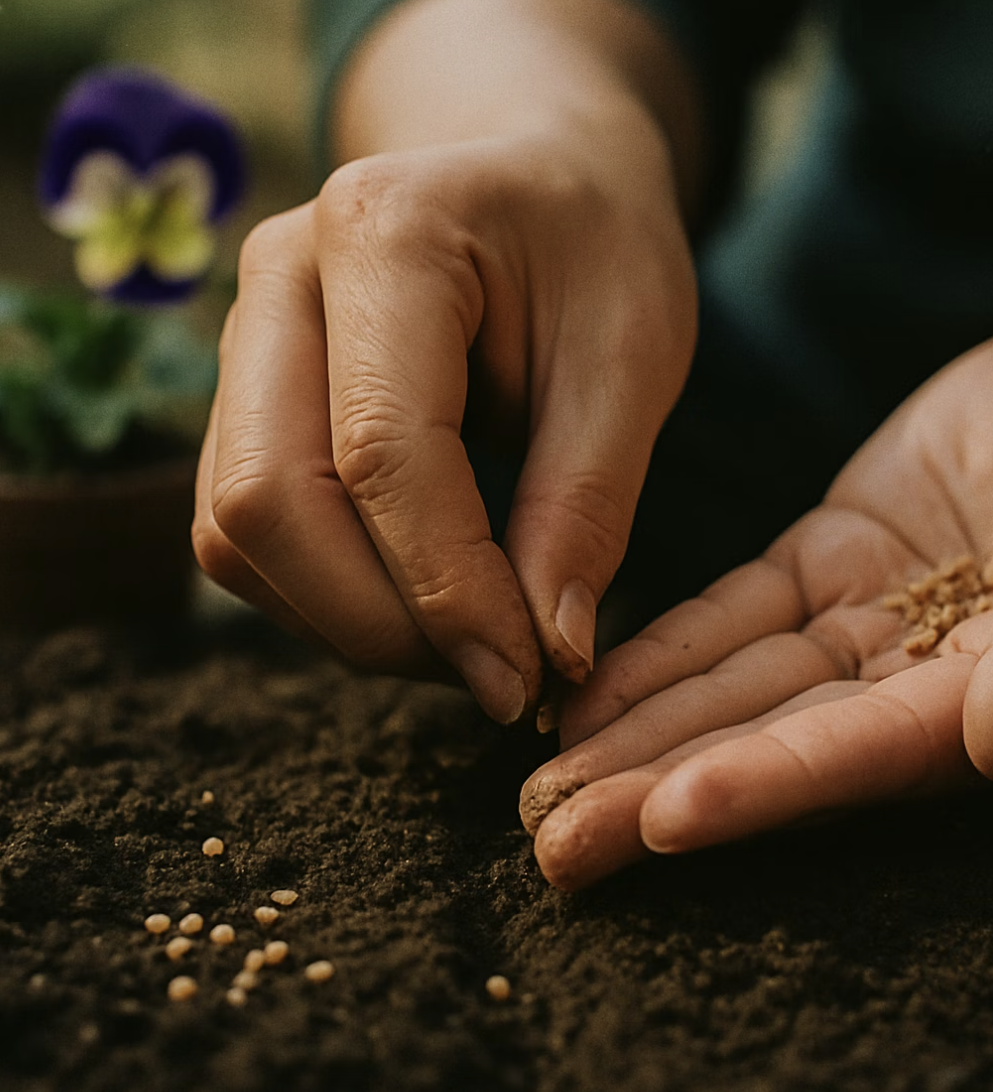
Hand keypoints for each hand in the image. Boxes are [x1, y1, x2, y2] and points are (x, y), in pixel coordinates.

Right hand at [192, 120, 695, 721]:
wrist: (533, 175)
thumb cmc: (595, 247)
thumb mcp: (633, 356)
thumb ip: (585, 503)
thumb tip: (548, 655)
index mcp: (383, 234)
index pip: (379, 454)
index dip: (449, 592)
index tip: (526, 678)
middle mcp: (278, 279)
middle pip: (269, 503)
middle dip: (380, 626)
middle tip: (496, 678)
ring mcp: (243, 338)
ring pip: (237, 534)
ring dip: (348, 623)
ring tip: (469, 641)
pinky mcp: (244, 399)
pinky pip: (245, 533)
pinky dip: (324, 597)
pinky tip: (417, 605)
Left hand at [522, 338, 992, 887]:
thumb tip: (987, 738)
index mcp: (977, 703)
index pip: (856, 760)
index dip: (762, 789)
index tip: (655, 821)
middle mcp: (916, 682)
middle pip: (772, 746)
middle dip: (656, 794)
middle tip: (550, 844)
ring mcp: (867, 621)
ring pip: (735, 687)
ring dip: (635, 733)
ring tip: (540, 787)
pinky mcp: (830, 557)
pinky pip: (733, 614)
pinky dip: (662, 650)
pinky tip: (586, 689)